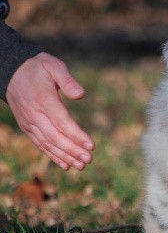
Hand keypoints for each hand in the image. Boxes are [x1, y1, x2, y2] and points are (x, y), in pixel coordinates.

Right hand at [6, 52, 94, 170]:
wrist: (11, 72)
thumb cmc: (38, 68)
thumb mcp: (53, 66)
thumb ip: (67, 80)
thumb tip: (81, 95)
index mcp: (43, 100)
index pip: (62, 122)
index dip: (76, 135)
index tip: (91, 145)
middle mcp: (34, 115)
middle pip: (55, 137)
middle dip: (72, 150)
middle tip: (88, 160)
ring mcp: (30, 123)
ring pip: (48, 144)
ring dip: (65, 157)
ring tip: (81, 166)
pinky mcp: (28, 128)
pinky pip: (41, 144)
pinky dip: (53, 156)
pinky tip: (66, 165)